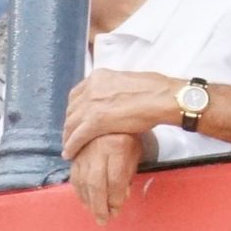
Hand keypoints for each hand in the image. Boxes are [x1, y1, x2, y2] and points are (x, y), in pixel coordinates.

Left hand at [62, 69, 179, 159]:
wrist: (162, 98)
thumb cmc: (154, 88)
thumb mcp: (126, 81)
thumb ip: (114, 88)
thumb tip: (114, 97)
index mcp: (99, 77)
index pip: (77, 94)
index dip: (75, 108)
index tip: (77, 118)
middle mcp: (91, 88)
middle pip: (72, 109)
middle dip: (70, 123)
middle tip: (72, 134)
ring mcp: (91, 105)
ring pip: (71, 124)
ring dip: (68, 136)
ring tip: (69, 146)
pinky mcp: (95, 122)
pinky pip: (77, 137)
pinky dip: (71, 146)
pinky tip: (69, 154)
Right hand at [69, 132, 143, 224]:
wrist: (108, 115)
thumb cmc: (127, 135)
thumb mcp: (134, 152)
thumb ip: (127, 174)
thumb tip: (121, 198)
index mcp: (118, 146)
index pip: (115, 178)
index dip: (116, 197)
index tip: (117, 210)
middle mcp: (98, 149)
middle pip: (96, 182)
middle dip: (100, 205)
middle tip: (104, 221)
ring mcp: (84, 151)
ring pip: (82, 182)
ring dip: (89, 202)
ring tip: (96, 215)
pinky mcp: (75, 155)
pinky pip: (74, 177)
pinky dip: (80, 193)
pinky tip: (86, 202)